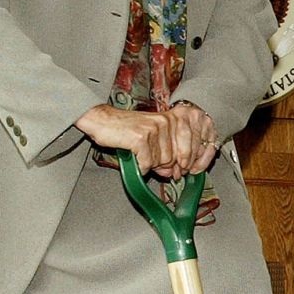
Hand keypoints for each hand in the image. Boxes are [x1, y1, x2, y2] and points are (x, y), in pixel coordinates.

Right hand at [75, 102, 217, 177]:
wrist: (102, 121)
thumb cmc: (127, 130)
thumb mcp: (153, 139)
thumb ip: (167, 154)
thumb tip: (175, 174)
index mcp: (173, 120)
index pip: (191, 147)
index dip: (187, 163)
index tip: (182, 171)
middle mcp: (166, 123)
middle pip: (175, 158)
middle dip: (165, 166)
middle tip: (152, 164)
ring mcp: (154, 129)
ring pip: (161, 162)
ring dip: (150, 165)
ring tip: (139, 155)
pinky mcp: (141, 138)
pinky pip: (147, 163)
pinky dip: (139, 166)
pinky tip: (133, 158)